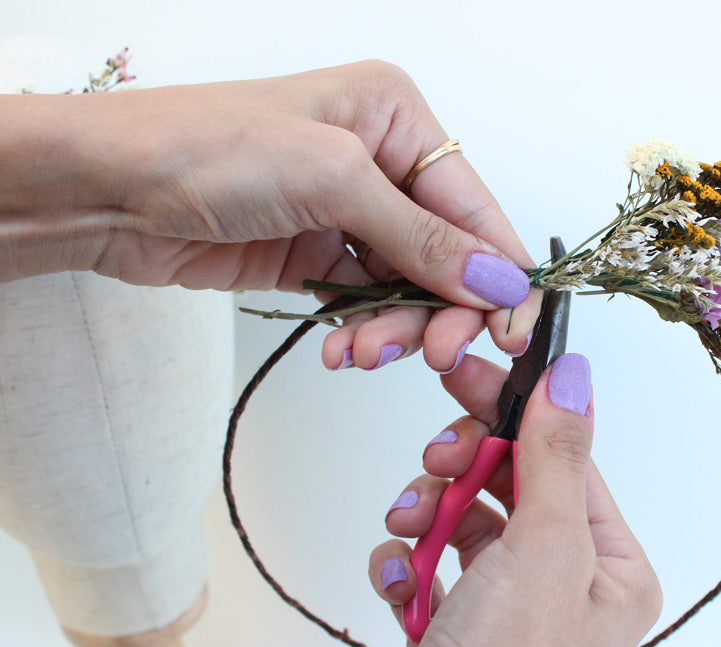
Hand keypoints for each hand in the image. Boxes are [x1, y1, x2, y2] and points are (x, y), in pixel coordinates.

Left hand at [0, 61, 540, 366]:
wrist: (109, 188)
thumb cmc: (209, 147)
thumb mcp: (333, 180)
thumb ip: (422, 237)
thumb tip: (496, 280)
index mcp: (395, 117)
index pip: (471, 205)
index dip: (495, 272)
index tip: (508, 331)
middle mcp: (380, 162)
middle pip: (445, 254)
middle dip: (440, 308)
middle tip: (432, 353)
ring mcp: (347, 212)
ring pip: (407, 288)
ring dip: (396, 329)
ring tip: (363, 353)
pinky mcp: (317, 256)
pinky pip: (365, 304)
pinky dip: (363, 333)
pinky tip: (344, 350)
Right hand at [359, 354, 661, 646]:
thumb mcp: (544, 549)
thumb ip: (557, 457)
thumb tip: (574, 379)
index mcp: (611, 571)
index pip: (566, 462)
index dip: (514, 415)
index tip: (468, 376)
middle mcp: (567, 591)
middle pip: (510, 487)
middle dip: (462, 471)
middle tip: (434, 459)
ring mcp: (508, 615)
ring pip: (463, 522)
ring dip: (426, 515)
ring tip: (406, 529)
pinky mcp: (455, 634)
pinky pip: (429, 569)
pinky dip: (406, 565)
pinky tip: (398, 583)